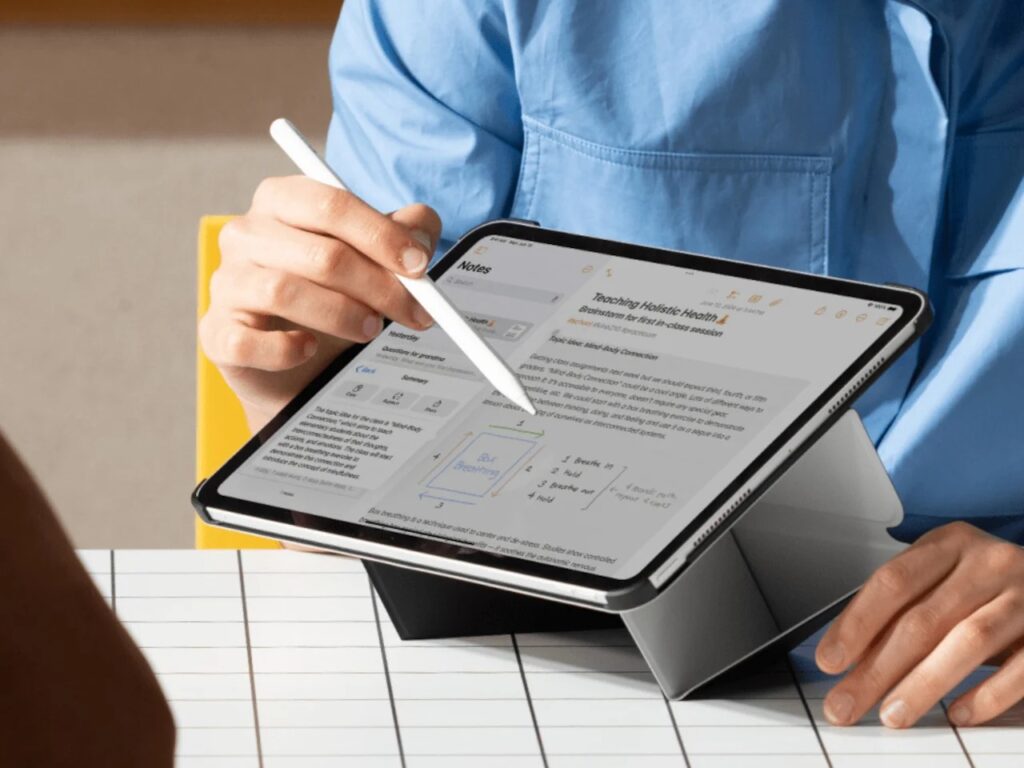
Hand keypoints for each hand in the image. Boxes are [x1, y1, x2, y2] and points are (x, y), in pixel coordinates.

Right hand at [199, 176, 441, 430]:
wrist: (299, 366)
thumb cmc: (335, 297)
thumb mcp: (373, 260)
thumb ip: (401, 235)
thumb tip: (422, 225)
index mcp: (282, 201)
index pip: (331, 205)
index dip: (381, 235)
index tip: (420, 266)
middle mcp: (245, 234)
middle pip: (319, 252)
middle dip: (378, 285)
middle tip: (414, 311)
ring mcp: (225, 282)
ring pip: (284, 291)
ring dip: (341, 315)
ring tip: (371, 330)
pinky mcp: (216, 333)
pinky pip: (247, 341)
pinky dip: (285, 348)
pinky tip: (310, 348)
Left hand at [816, 521, 1023, 727]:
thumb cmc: (987, 584)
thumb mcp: (943, 578)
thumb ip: (902, 609)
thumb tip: (849, 658)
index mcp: (949, 543)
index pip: (892, 582)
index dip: (856, 624)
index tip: (829, 660)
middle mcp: (987, 563)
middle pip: (922, 619)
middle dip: (877, 669)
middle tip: (846, 704)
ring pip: (967, 641)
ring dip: (923, 684)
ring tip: (892, 715)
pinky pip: (1020, 669)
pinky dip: (986, 694)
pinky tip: (958, 714)